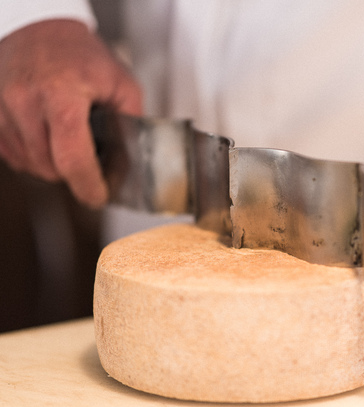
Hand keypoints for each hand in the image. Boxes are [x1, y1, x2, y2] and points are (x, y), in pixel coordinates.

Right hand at [0, 19, 141, 207]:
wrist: (40, 30)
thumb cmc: (83, 57)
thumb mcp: (121, 84)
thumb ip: (130, 124)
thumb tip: (127, 165)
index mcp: (61, 92)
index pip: (72, 156)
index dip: (88, 184)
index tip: (98, 197)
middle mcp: (24, 99)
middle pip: (49, 166)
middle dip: (74, 173)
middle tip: (90, 161)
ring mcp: (0, 106)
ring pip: (29, 164)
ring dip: (52, 165)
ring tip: (68, 141)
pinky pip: (11, 154)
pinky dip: (32, 155)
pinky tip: (47, 137)